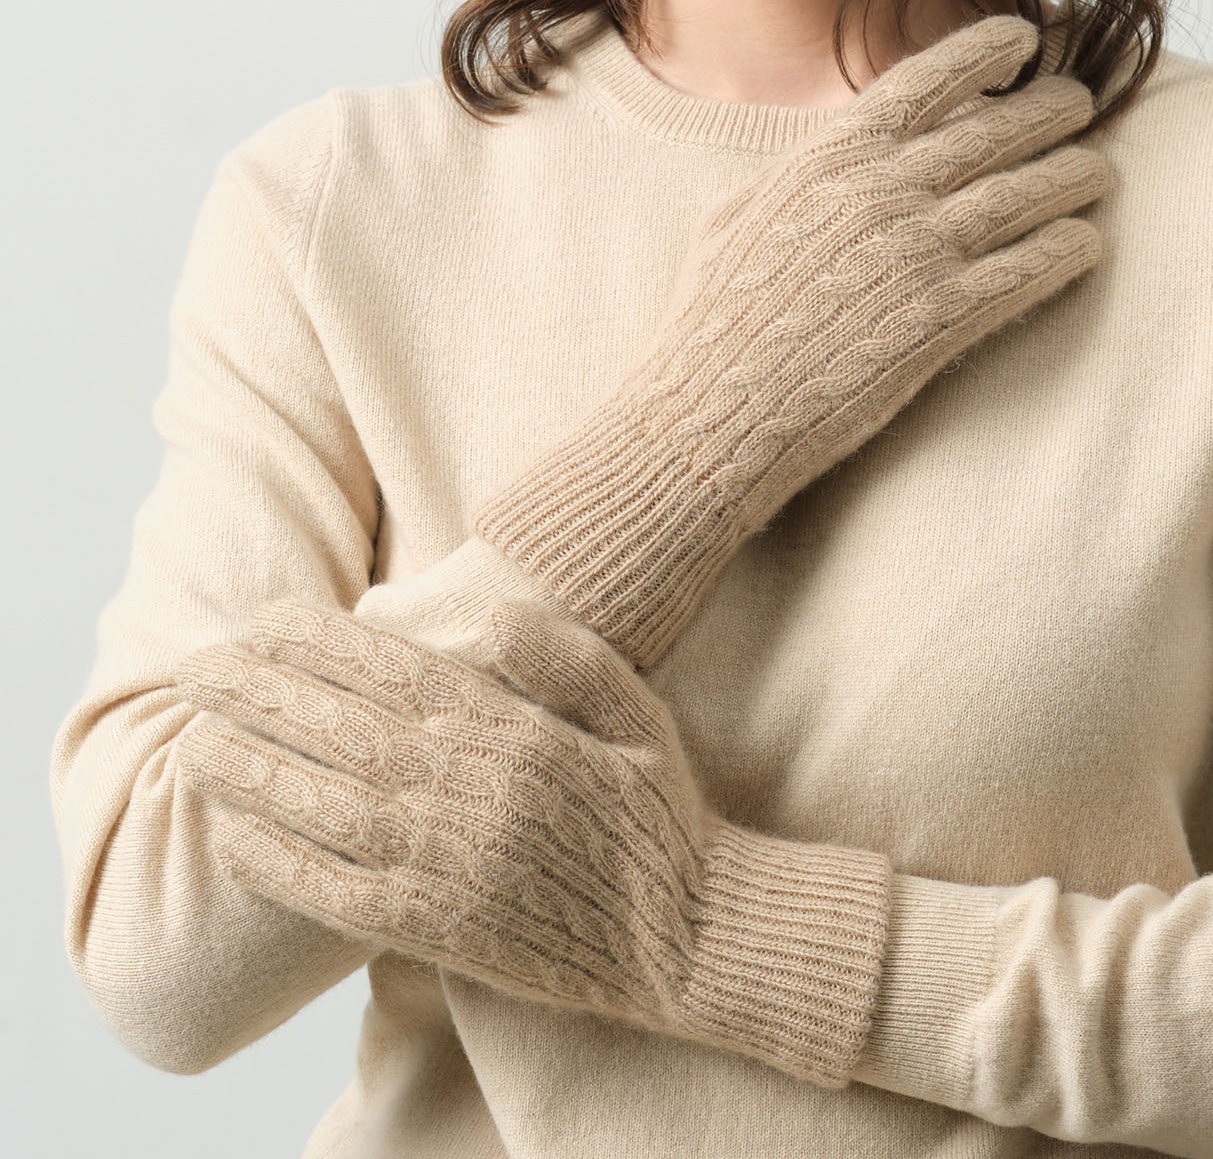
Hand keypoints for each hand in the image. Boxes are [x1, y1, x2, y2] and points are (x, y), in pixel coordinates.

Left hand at [176, 595, 890, 1086]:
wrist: (688, 933)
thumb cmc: (656, 807)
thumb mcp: (633, 704)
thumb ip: (561, 652)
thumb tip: (486, 613)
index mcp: (508, 728)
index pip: (390, 669)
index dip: (314, 643)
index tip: (258, 618)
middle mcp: (465, 792)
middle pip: (337, 728)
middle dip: (257, 692)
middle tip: (194, 664)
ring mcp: (444, 865)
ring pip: (321, 806)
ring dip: (249, 768)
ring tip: (191, 735)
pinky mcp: (433, 929)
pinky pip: (333, 893)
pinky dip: (276, 863)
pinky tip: (230, 833)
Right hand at [476, 11, 1108, 663]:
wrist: (710, 409)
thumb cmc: (712, 318)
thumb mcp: (740, 213)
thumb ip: (800, 172)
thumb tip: (838, 146)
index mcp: (828, 157)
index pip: (927, 79)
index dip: (985, 50)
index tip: (1024, 39)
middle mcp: (879, 192)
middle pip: (994, 130)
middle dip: (1049, 109)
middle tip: (1080, 103)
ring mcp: (914, 254)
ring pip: (1025, 195)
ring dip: (1074, 177)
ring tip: (1100, 171)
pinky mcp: (939, 320)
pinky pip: (1027, 270)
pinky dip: (1066, 250)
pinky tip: (1087, 243)